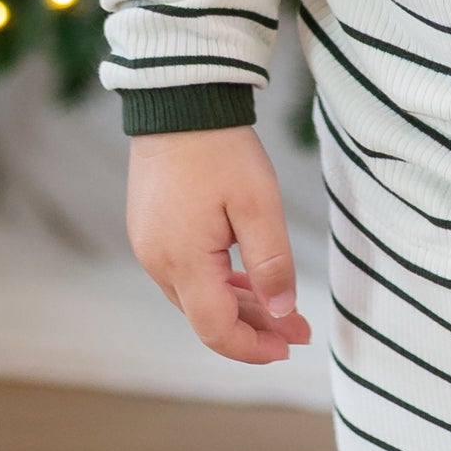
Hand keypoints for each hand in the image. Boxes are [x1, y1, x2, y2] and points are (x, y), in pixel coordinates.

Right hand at [125, 125, 312, 362]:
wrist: (179, 102)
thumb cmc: (220, 148)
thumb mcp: (259, 204)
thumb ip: (272, 262)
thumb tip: (282, 310)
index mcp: (183, 261)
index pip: (216, 329)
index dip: (253, 347)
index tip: (289, 347)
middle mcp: (158, 261)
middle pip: (207, 317)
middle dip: (255, 328)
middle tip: (300, 328)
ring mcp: (149, 246)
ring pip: (196, 296)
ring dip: (239, 306)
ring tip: (282, 308)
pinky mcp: (150, 230)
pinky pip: (186, 272)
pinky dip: (219, 283)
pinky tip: (247, 281)